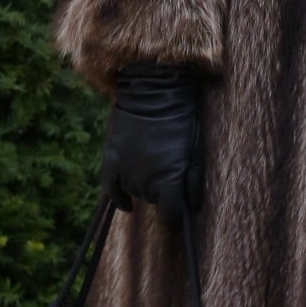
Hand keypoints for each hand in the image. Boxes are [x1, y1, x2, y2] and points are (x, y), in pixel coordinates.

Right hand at [102, 65, 204, 217]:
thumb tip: (192, 207)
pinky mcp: (110, 160)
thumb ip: (193, 182)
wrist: (153, 92)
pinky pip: (110, 189)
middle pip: (153, 199)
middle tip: (166, 169)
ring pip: (135, 191)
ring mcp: (125, 172)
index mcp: (167, 182)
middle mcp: (145, 183)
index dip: (175, 213)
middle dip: (160, 190)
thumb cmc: (181, 121)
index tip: (177, 209)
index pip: (170, 213)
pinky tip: (126, 204)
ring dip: (143, 184)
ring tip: (151, 166)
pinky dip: (118, 197)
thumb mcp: (195, 152)